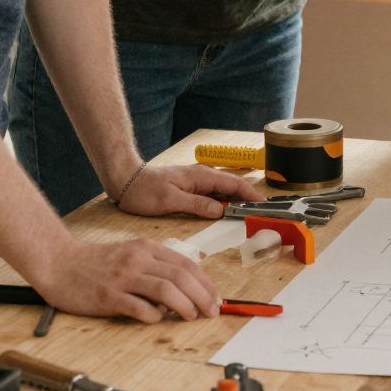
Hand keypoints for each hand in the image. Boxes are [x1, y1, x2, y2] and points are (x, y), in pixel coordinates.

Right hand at [30, 233, 218, 322]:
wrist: (59, 263)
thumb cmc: (96, 262)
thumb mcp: (132, 254)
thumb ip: (156, 267)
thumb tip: (184, 289)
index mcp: (146, 248)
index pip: (186, 264)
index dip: (206, 283)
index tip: (215, 299)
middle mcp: (137, 260)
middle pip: (181, 276)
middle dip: (202, 296)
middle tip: (211, 312)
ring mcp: (123, 278)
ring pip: (165, 290)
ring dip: (184, 306)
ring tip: (192, 317)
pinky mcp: (108, 297)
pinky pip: (138, 307)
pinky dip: (153, 316)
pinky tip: (158, 320)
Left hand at [116, 162, 254, 219]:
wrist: (126, 180)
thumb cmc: (145, 190)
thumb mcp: (171, 200)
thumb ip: (198, 204)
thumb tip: (221, 211)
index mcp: (201, 177)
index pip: (234, 185)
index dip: (251, 195)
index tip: (265, 206)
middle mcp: (203, 176)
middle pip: (233, 187)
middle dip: (249, 198)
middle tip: (263, 213)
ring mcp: (197, 181)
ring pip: (225, 191)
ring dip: (238, 201)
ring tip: (250, 215)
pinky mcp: (192, 188)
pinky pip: (215, 194)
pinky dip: (225, 202)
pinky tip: (227, 213)